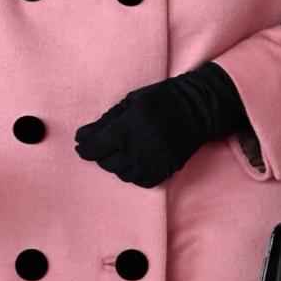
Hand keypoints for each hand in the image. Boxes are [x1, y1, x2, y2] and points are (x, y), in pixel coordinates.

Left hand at [75, 64, 246, 188]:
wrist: (197, 109)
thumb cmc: (162, 99)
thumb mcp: (131, 102)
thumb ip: (106, 120)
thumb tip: (83, 136)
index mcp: (125, 130)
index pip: (94, 149)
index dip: (85, 148)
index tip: (82, 145)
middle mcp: (136, 150)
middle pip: (106, 163)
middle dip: (101, 155)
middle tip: (104, 145)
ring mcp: (151, 163)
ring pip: (122, 174)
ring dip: (117, 165)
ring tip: (122, 152)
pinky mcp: (164, 170)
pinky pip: (141, 181)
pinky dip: (135, 174)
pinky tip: (136, 162)